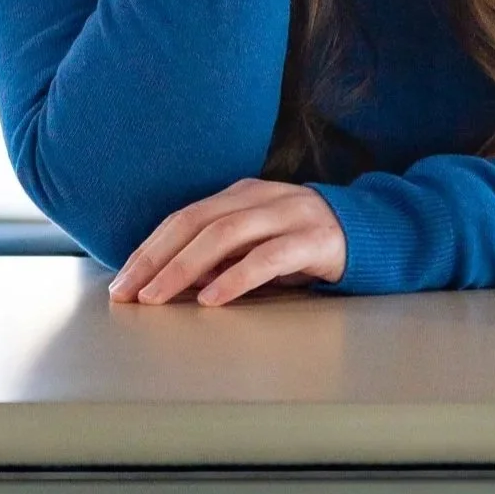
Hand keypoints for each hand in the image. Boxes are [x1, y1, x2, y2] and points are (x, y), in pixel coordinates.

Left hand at [107, 178, 347, 305]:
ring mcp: (289, 215)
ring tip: (158, 297)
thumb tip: (168, 283)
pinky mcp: (315, 240)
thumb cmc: (304, 245)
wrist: (372, 233)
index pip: (183, 218)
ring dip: (185, 268)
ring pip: (226, 235)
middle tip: (128, 293)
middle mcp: (260, 197)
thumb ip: (219, 258)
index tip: (121, 282)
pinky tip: (213, 298)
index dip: (148, 249)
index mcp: (240, 195)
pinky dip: (236, 277)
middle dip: (156, 258)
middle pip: (196, 222)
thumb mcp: (256, 246)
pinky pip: (269, 257)